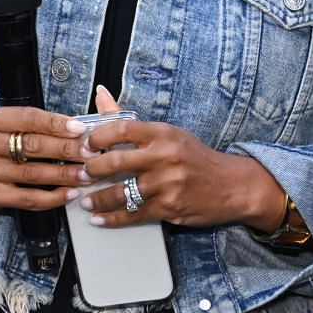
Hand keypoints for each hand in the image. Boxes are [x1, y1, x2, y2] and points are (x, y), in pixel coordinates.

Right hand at [0, 106, 88, 213]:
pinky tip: (68, 194)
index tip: (80, 128)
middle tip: (91, 152)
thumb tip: (71, 127)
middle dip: (67, 149)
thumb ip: (23, 124)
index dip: (56, 123)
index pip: (26, 118)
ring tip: (86, 174)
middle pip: (32, 145)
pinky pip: (26, 198)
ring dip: (64, 175)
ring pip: (32, 174)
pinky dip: (51, 197)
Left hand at [76, 86, 283, 229]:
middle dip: (91, 170)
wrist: (232, 185)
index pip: (121, 128)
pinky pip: (133, 214)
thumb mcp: (167, 133)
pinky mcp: (170, 207)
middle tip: (80, 175)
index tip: (84, 145)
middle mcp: (165, 156)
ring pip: (121, 193)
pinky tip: (100, 218)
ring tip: (84, 200)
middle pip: (116, 162)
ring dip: (97, 199)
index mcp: (163, 133)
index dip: (96, 137)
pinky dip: (112, 218)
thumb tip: (100, 94)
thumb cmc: (195, 157)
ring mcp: (168, 184)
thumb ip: (130, 120)